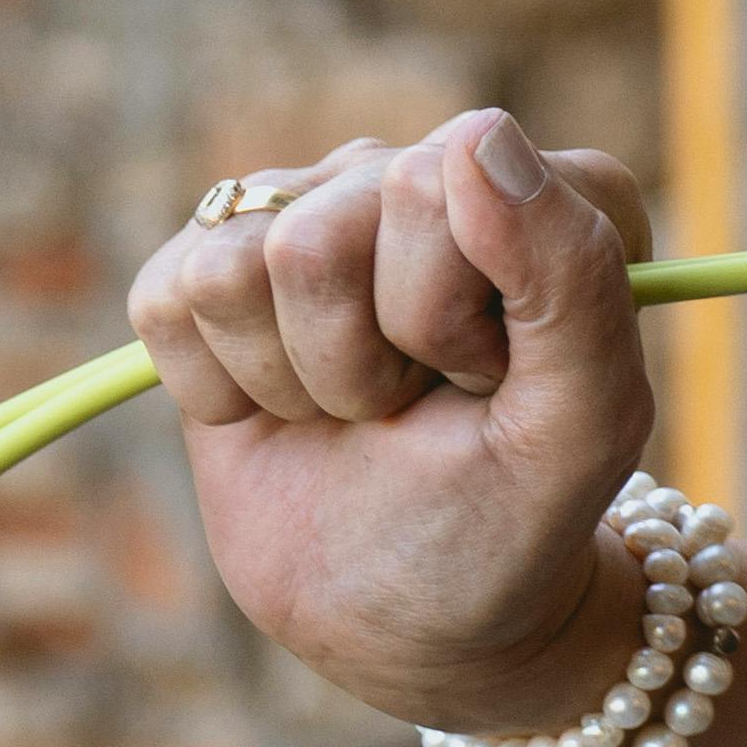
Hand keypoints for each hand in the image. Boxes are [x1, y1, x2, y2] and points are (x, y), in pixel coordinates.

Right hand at [127, 112, 664, 734]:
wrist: (404, 610)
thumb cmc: (509, 520)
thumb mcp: (577, 428)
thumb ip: (572, 277)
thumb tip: (479, 136)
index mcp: (546, 192)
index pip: (440, 184)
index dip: (446, 320)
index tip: (490, 381)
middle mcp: (428, 175)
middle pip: (320, 233)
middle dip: (361, 360)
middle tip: (411, 407)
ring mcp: (317, 210)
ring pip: (235, 265)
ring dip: (294, 379)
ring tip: (355, 409)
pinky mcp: (214, 262)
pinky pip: (168, 297)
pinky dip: (218, 390)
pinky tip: (280, 410)